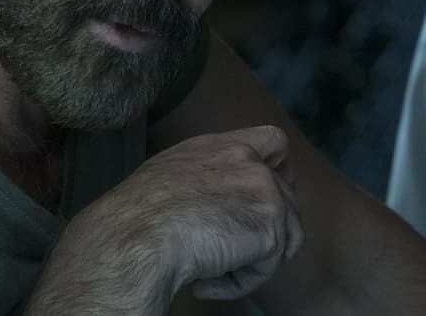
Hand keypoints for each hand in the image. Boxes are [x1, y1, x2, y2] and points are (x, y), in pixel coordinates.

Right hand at [41, 125, 303, 310]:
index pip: (273, 141)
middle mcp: (249, 161)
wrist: (138, 235)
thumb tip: (215, 206)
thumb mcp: (170, 176)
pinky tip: (205, 284)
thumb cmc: (138, 213)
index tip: (265, 198)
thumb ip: (205, 178)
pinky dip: (238, 282)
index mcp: (221, 147)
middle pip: (287, 199)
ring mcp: (265, 192)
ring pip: (285, 237)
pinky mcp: (271, 229)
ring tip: (210, 273)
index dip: (279, 171)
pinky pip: (267, 267)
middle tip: (232, 253)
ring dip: (250, 261)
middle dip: (266, 231)